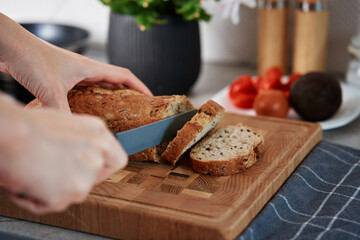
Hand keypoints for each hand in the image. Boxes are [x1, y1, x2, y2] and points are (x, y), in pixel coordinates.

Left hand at [0, 13, 151, 111]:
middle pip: (116, 80)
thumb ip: (64, 112)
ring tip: (119, 112)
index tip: (150, 98)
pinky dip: (94, 99)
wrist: (11, 48)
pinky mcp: (63, 78)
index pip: (124, 75)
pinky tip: (91, 110)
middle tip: (136, 109)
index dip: (140, 87)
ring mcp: (75, 73)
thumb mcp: (50, 90)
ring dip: (112, 96)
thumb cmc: (31, 59)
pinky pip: (86, 89)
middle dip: (129, 94)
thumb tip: (74, 133)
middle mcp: (85, 69)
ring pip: (101, 85)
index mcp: (91, 68)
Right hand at [0, 100, 127, 213]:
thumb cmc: (25, 127)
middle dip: (72, 181)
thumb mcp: (64, 127)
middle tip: (48, 173)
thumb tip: (74, 158)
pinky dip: (34, 199)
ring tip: (32, 171)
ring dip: (50, 190)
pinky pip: (52, 205)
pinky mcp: (75, 191)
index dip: (100, 169)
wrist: (10, 133)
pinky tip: (27, 180)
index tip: (83, 170)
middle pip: (94, 180)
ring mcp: (89, 173)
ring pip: (72, 194)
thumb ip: (80, 144)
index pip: (116, 160)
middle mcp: (100, 153)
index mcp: (98, 132)